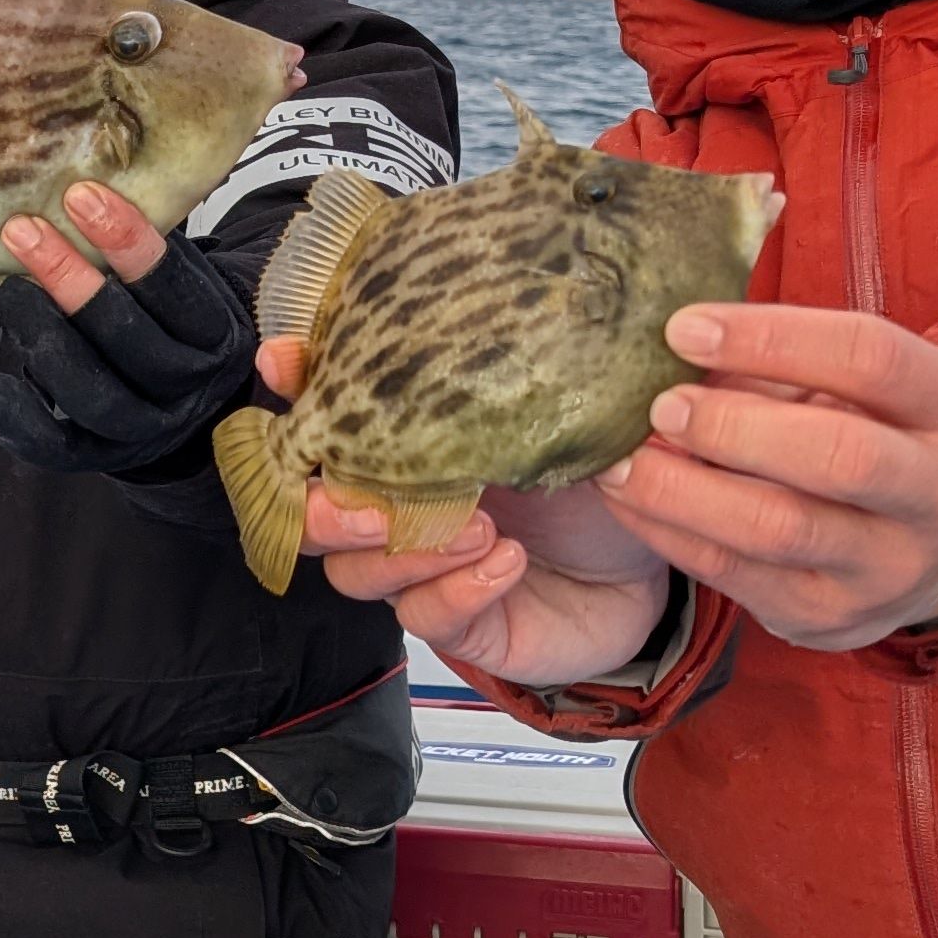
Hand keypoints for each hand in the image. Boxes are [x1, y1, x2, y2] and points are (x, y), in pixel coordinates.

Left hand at [0, 183, 259, 472]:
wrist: (195, 411)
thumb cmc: (175, 323)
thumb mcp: (187, 281)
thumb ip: (150, 247)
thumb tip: (89, 175)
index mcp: (214, 333)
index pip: (174, 286)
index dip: (128, 241)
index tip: (82, 195)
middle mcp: (186, 385)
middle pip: (127, 338)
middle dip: (69, 281)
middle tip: (22, 231)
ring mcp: (147, 428)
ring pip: (91, 393)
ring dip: (43, 337)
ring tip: (10, 291)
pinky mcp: (104, 457)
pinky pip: (57, 449)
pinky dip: (19, 420)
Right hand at [255, 338, 679, 679]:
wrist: (655, 563)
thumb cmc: (595, 482)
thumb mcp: (556, 413)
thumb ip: (510, 378)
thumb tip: (479, 314)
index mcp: (404, 448)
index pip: (322, 418)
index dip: (290, 392)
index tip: (282, 362)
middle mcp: (395, 510)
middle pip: (304, 517)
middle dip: (318, 511)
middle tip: (371, 506)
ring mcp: (419, 572)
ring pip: (355, 574)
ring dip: (406, 552)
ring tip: (478, 528)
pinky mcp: (457, 623)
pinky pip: (427, 616)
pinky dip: (459, 589)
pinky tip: (505, 562)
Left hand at [600, 303, 937, 652]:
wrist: (920, 551)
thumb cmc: (874, 434)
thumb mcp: (863, 388)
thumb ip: (789, 364)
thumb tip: (674, 345)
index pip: (872, 358)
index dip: (770, 339)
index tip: (683, 328)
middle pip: (839, 455)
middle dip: (734, 426)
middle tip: (659, 405)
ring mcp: (893, 568)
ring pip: (778, 527)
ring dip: (683, 488)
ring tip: (622, 457)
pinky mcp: (832, 618)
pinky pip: (735, 573)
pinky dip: (668, 531)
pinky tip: (628, 498)